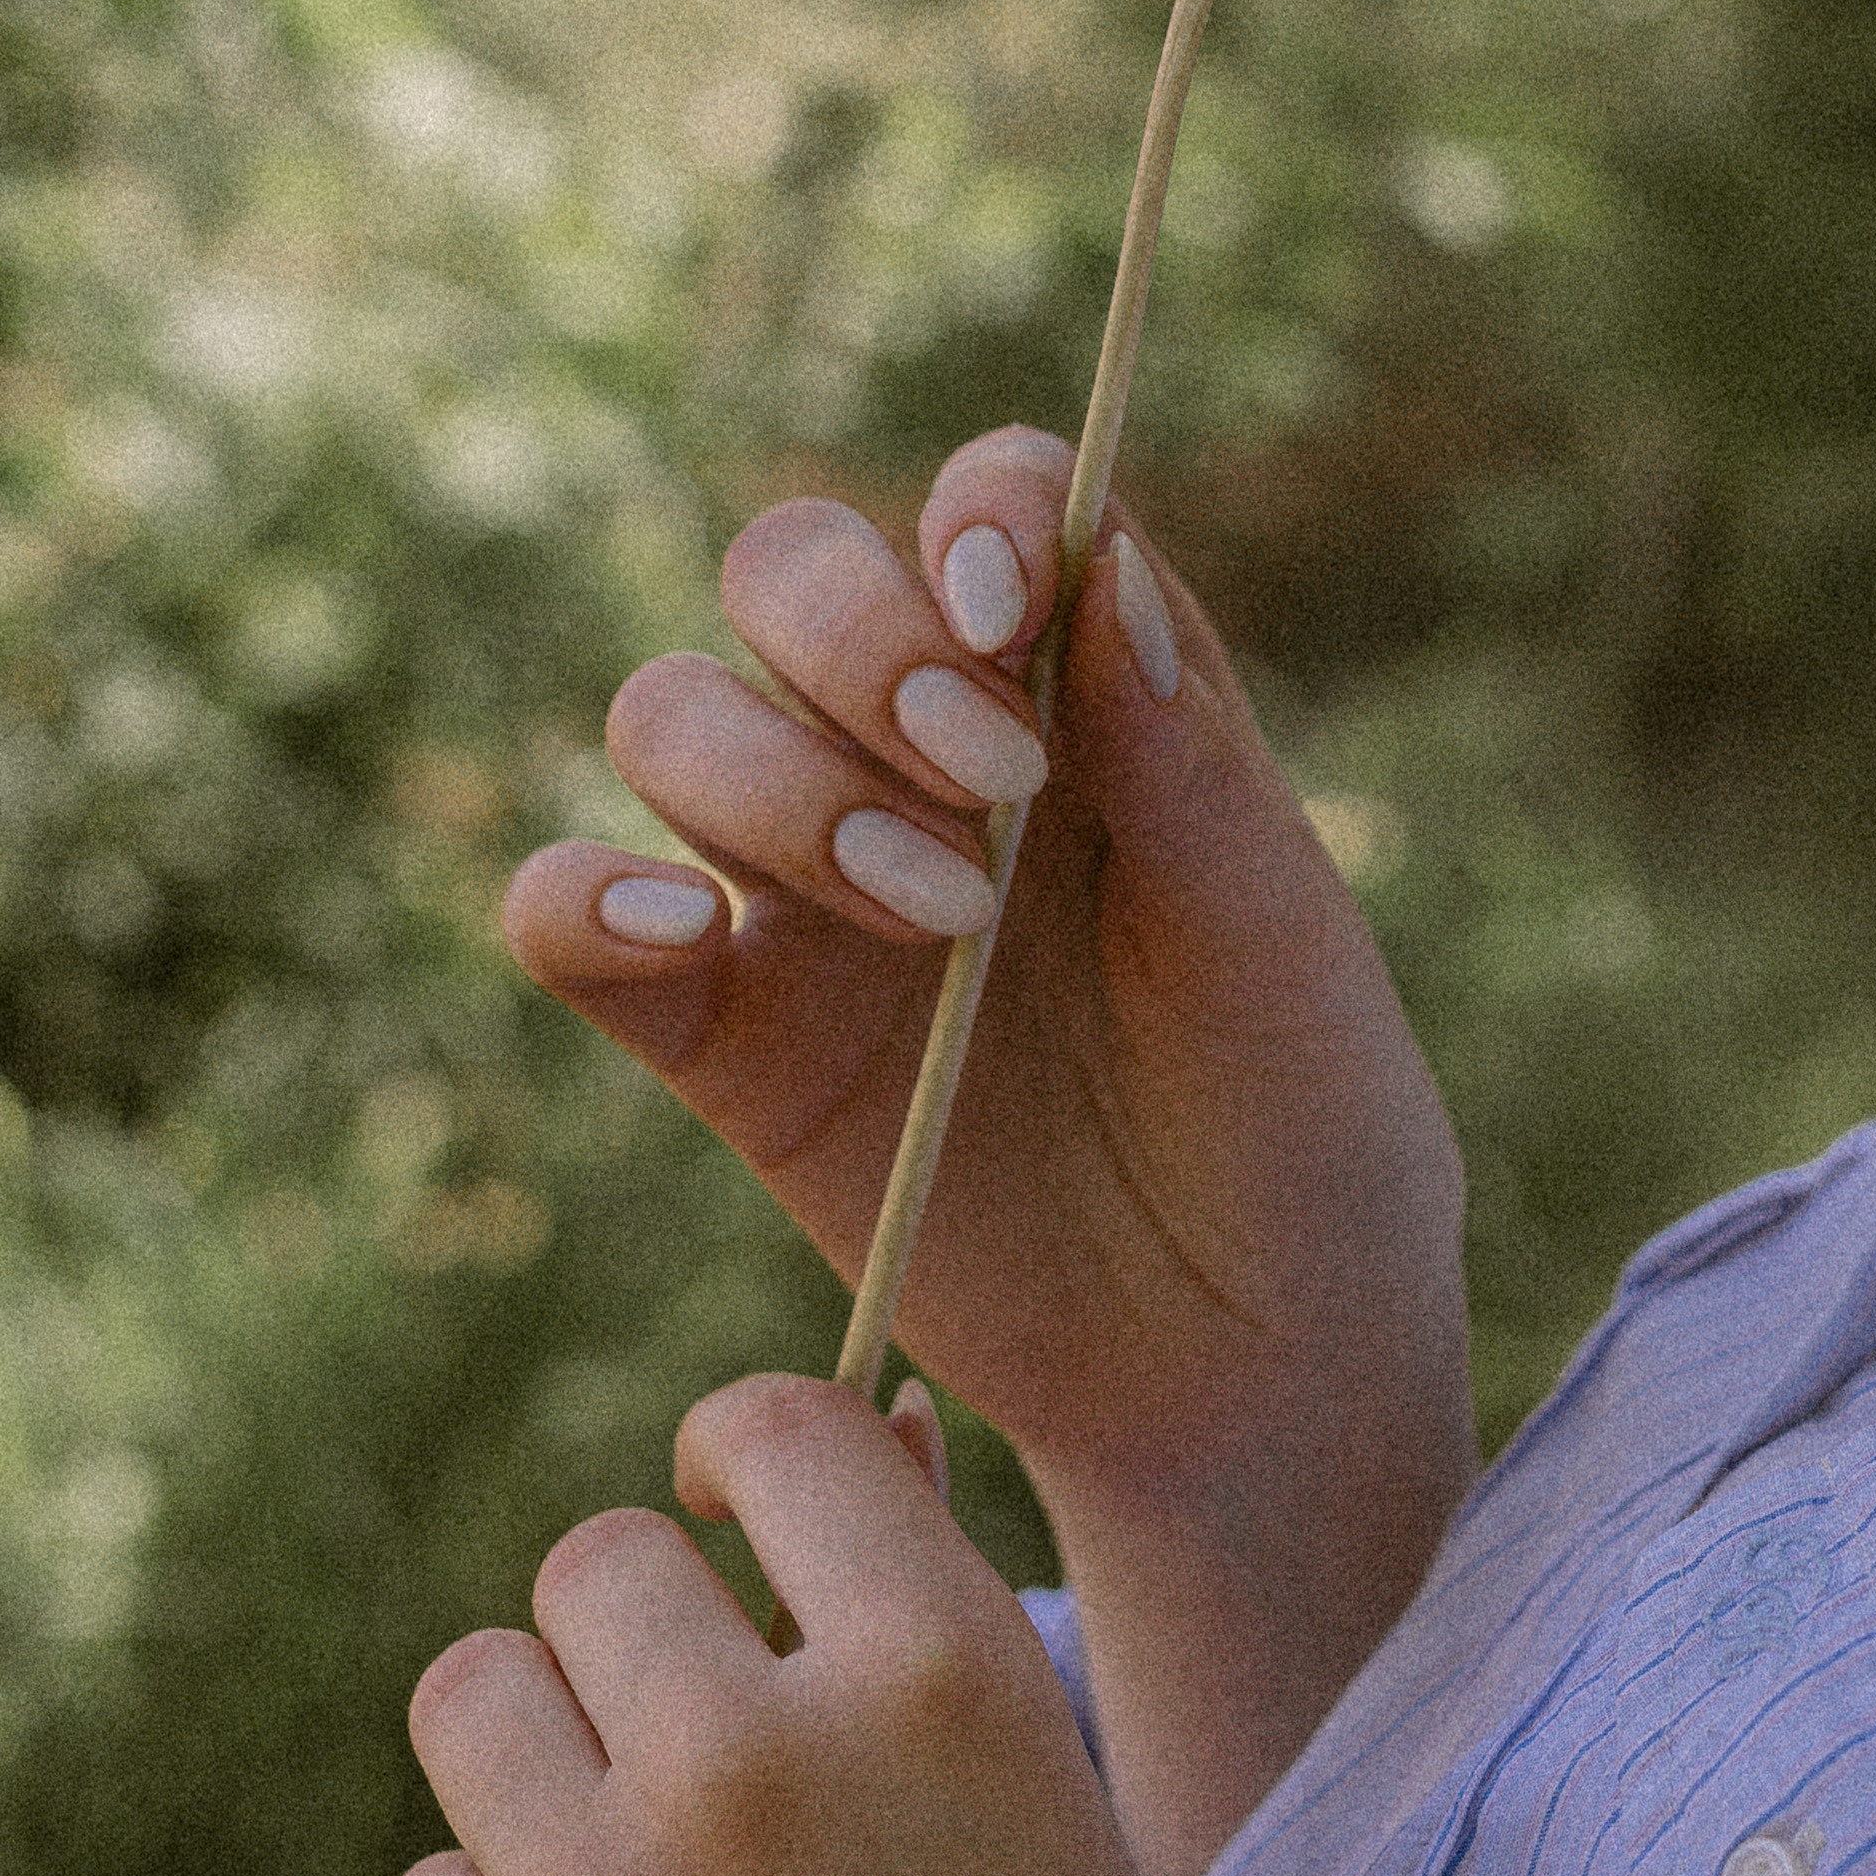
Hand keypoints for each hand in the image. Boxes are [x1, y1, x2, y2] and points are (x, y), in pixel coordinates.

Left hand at [383, 1375, 1272, 1875]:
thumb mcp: (1050, 1810)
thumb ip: (929, 1607)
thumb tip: (846, 1429)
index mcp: (942, 1677)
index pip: (769, 1425)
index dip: (748, 1454)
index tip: (742, 1516)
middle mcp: (760, 1766)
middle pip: (594, 1561)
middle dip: (648, 1629)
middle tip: (712, 1738)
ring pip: (474, 1694)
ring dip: (551, 1753)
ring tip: (645, 1865)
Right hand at [504, 426, 1472, 1875]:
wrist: (1247, 1365)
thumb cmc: (1301, 1128)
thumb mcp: (1279, 944)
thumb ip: (1186, 758)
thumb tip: (1098, 555)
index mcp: (1078, 701)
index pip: (979, 510)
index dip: (968, 510)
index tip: (1006, 605)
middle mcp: (921, 761)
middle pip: (789, 573)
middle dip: (855, 639)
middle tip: (983, 783)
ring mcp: (807, 895)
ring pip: (671, 714)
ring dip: (769, 776)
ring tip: (933, 910)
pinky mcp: (725, 1039)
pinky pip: (574, 923)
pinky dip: (582, 894)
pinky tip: (684, 928)